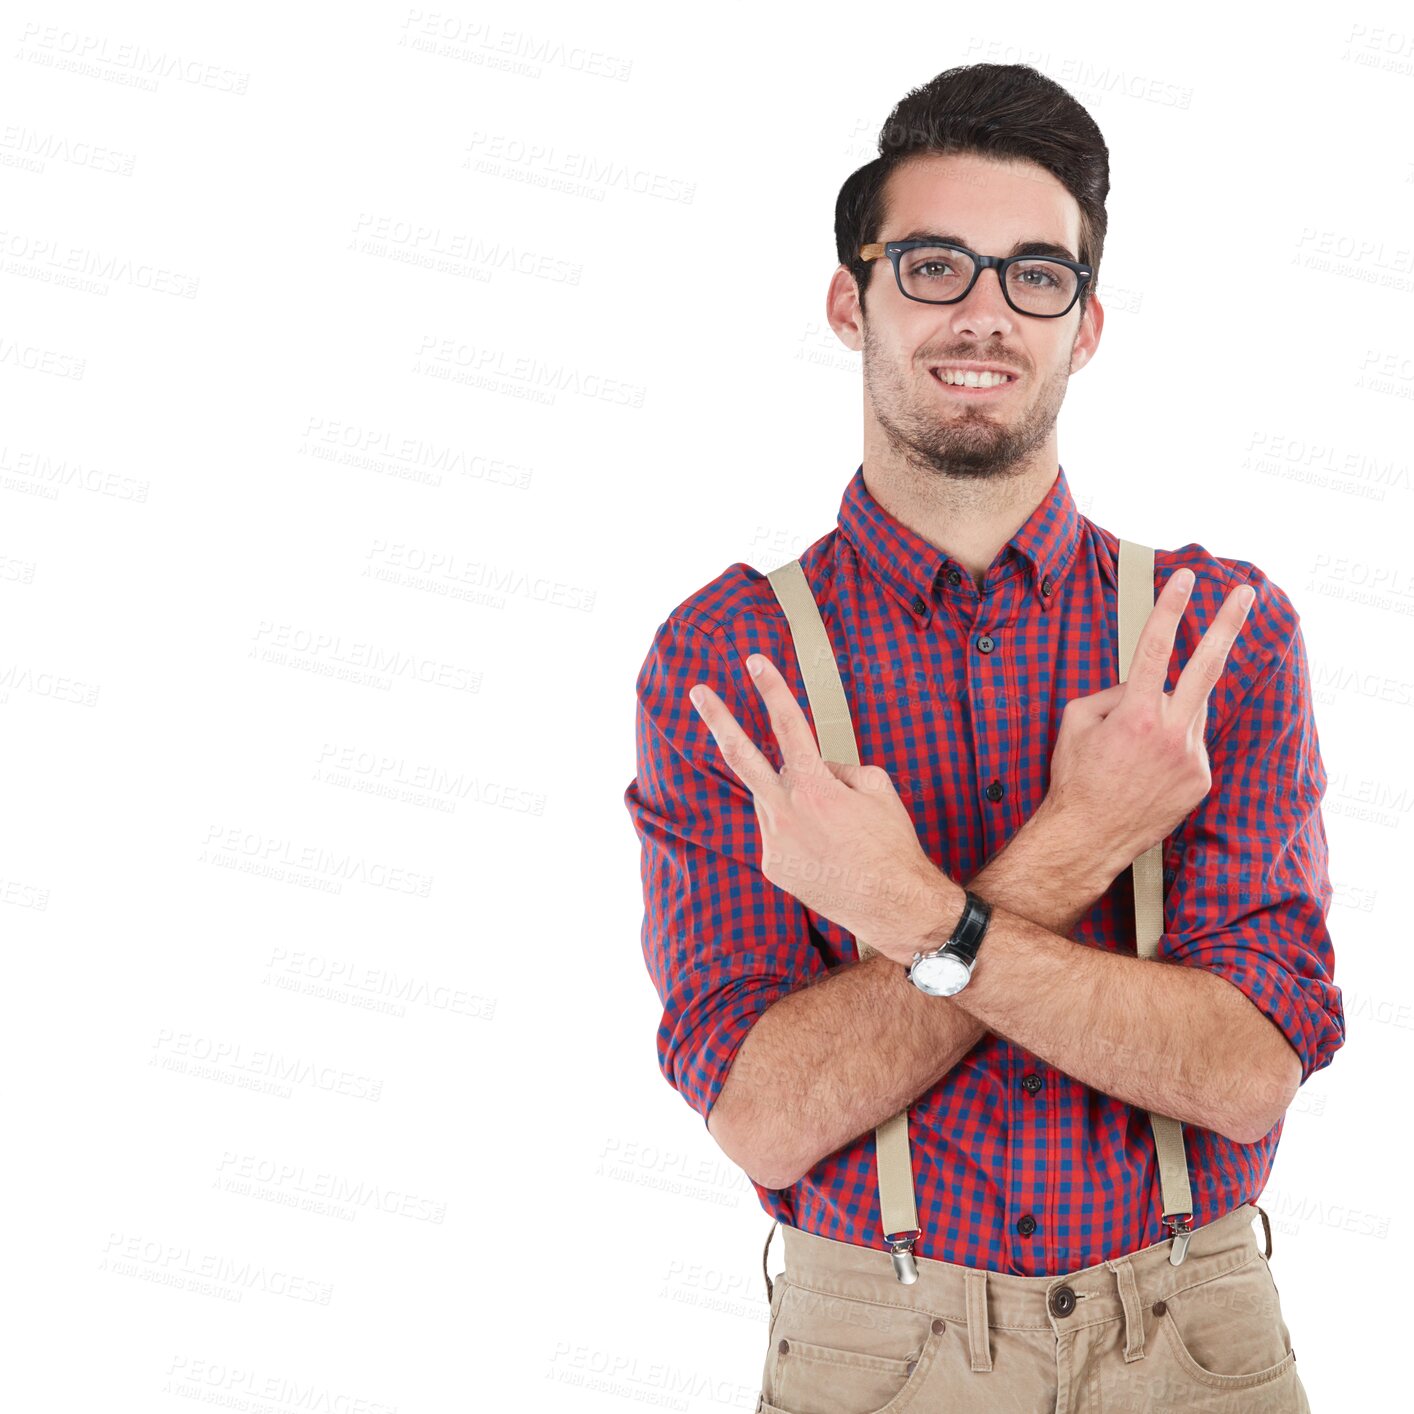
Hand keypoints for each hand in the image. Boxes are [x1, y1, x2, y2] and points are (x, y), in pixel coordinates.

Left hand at [688, 653, 954, 962]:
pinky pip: (777, 830)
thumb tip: (815, 766)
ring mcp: (774, 841)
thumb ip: (839, 767)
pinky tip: (825, 848)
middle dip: (718, 719)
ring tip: (831, 824)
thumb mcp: (879, 788)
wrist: (894, 906)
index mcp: (815, 787)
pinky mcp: (771, 865)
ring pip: (771, 798)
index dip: (771, 689)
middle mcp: (786, 812)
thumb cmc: (893, 845)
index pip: (788, 726)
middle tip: (698, 692)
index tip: (753, 662)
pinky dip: (796, 828)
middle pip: (741, 756)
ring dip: (792, 797)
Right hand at [1044, 568, 1255, 875]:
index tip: (1184, 579)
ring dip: (1169, 713)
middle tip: (1244, 595)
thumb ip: (1110, 693)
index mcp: (1135, 714)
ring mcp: (1191, 757)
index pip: (1154, 648)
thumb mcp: (1074, 722)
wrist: (1088, 836)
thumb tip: (1135, 684)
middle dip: (1226, 625)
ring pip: (1190, 711)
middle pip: (1207, 666)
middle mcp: (1170, 732)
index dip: (1170, 608)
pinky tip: (1146, 769)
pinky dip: (1171, 746)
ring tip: (1135, 745)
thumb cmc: (1074, 779)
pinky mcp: (1201, 779)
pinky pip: (1190, 744)